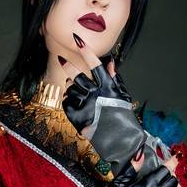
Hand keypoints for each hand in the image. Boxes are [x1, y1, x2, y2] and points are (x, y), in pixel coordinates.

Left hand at [62, 63, 145, 179]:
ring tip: (73, 87)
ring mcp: (85, 106)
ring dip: (70, 85)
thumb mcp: (122, 98)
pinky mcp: (76, 118)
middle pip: (78, 75)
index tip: (78, 40)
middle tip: (63, 60)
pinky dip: (68, 99)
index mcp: (108, 88)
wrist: (120, 146)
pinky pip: (67, 102)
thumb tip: (110, 63)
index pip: (95, 65)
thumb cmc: (123, 121)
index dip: (86, 52)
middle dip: (69, 66)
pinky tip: (73, 100)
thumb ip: (115, 79)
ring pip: (71, 88)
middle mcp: (96, 96)